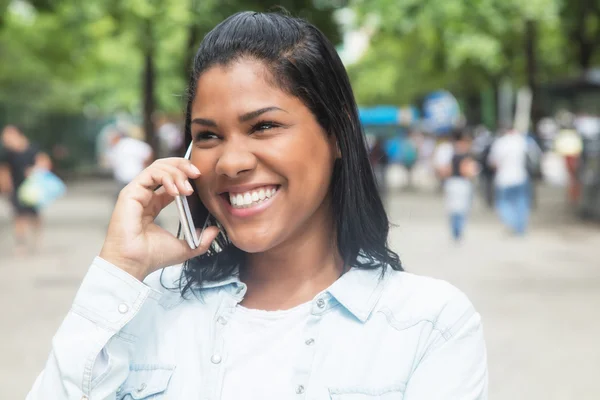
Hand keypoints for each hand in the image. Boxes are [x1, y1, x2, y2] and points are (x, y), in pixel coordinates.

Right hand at [99, 158, 218, 280]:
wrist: (134, 264)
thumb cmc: (152, 257)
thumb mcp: (185, 247)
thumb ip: (202, 239)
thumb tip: (215, 230)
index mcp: (154, 204)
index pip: (170, 179)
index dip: (186, 175)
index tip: (200, 180)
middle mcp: (144, 195)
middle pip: (164, 167)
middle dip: (183, 166)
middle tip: (198, 174)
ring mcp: (136, 192)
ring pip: (158, 167)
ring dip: (177, 173)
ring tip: (188, 188)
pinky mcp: (130, 192)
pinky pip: (151, 174)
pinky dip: (167, 177)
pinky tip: (177, 191)